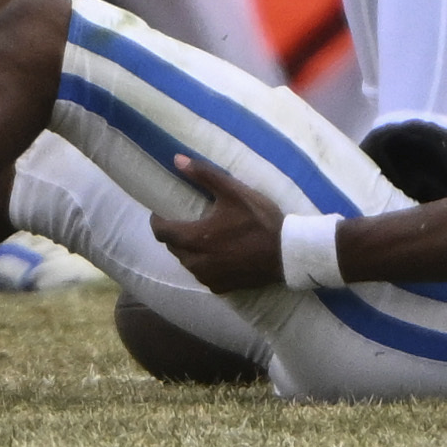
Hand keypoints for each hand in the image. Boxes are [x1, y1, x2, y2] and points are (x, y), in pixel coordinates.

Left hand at [150, 153, 288, 293]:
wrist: (287, 254)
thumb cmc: (260, 221)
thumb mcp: (233, 191)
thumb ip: (203, 175)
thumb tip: (176, 159)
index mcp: (194, 238)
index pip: (161, 232)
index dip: (158, 220)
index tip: (162, 211)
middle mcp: (196, 262)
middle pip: (174, 247)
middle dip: (176, 233)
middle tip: (188, 220)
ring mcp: (208, 277)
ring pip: (188, 262)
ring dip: (190, 249)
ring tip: (205, 236)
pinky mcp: (220, 287)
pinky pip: (203, 274)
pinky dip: (205, 263)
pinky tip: (220, 253)